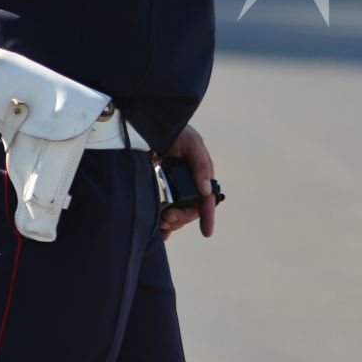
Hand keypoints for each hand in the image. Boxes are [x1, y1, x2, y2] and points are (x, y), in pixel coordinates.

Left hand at [158, 126, 218, 240]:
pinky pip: (166, 213)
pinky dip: (165, 225)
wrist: (152, 128)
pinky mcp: (162, 193)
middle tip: (167, 217)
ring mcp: (176, 190)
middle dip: (181, 218)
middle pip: (191, 211)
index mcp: (202, 176)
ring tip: (161, 220)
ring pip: (178, 214)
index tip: (206, 232)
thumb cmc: (177, 133)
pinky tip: (161, 233)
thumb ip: (201, 166)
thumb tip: (206, 191)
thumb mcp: (192, 144)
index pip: (207, 201)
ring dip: (172, 221)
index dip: (208, 217)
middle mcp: (191, 186)